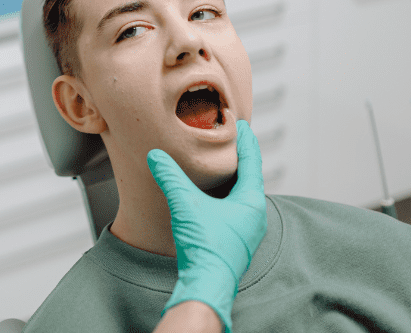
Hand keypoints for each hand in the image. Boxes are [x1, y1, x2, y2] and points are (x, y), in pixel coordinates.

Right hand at [147, 120, 266, 332]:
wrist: (207, 286)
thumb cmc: (206, 248)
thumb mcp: (186, 205)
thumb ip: (171, 178)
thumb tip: (156, 156)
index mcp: (250, 202)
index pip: (252, 161)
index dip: (246, 140)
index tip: (241, 124)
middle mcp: (254, 215)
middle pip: (250, 177)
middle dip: (240, 157)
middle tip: (230, 139)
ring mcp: (246, 230)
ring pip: (242, 196)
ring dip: (233, 178)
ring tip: (221, 165)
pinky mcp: (235, 241)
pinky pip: (234, 210)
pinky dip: (226, 196)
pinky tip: (212, 197)